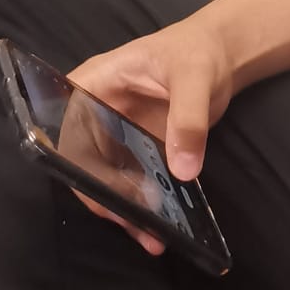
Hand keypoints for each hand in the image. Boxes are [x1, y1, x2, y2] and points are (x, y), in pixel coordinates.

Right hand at [65, 13, 234, 250]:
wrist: (221, 55)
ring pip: (106, 177)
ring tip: (151, 238)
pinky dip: (143, 206)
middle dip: (102, 196)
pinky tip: (161, 230)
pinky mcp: (139, 149)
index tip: (99, 192)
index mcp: (95, 83)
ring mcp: (118, 132)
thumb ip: (188, 119)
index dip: (76, 160)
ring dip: (124, 209)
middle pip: (83, 159)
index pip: (68, 125)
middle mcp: (98, 110)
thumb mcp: (194, 78)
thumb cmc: (198, 51)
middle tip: (131, 224)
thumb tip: (182, 170)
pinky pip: (132, 182)